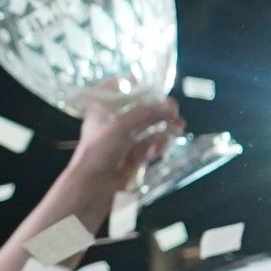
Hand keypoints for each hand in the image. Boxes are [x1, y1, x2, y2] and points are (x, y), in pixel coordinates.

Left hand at [64, 95, 180, 204]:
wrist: (93, 185)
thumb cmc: (100, 150)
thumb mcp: (121, 125)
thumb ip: (146, 113)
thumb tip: (169, 107)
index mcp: (101, 107)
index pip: (118, 87)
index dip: (137, 85)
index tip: (155, 87)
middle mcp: (112, 120)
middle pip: (140, 107)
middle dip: (158, 109)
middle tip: (174, 110)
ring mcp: (124, 138)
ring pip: (149, 126)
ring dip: (163, 126)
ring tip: (177, 127)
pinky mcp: (133, 154)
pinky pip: (150, 144)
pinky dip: (157, 145)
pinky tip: (157, 150)